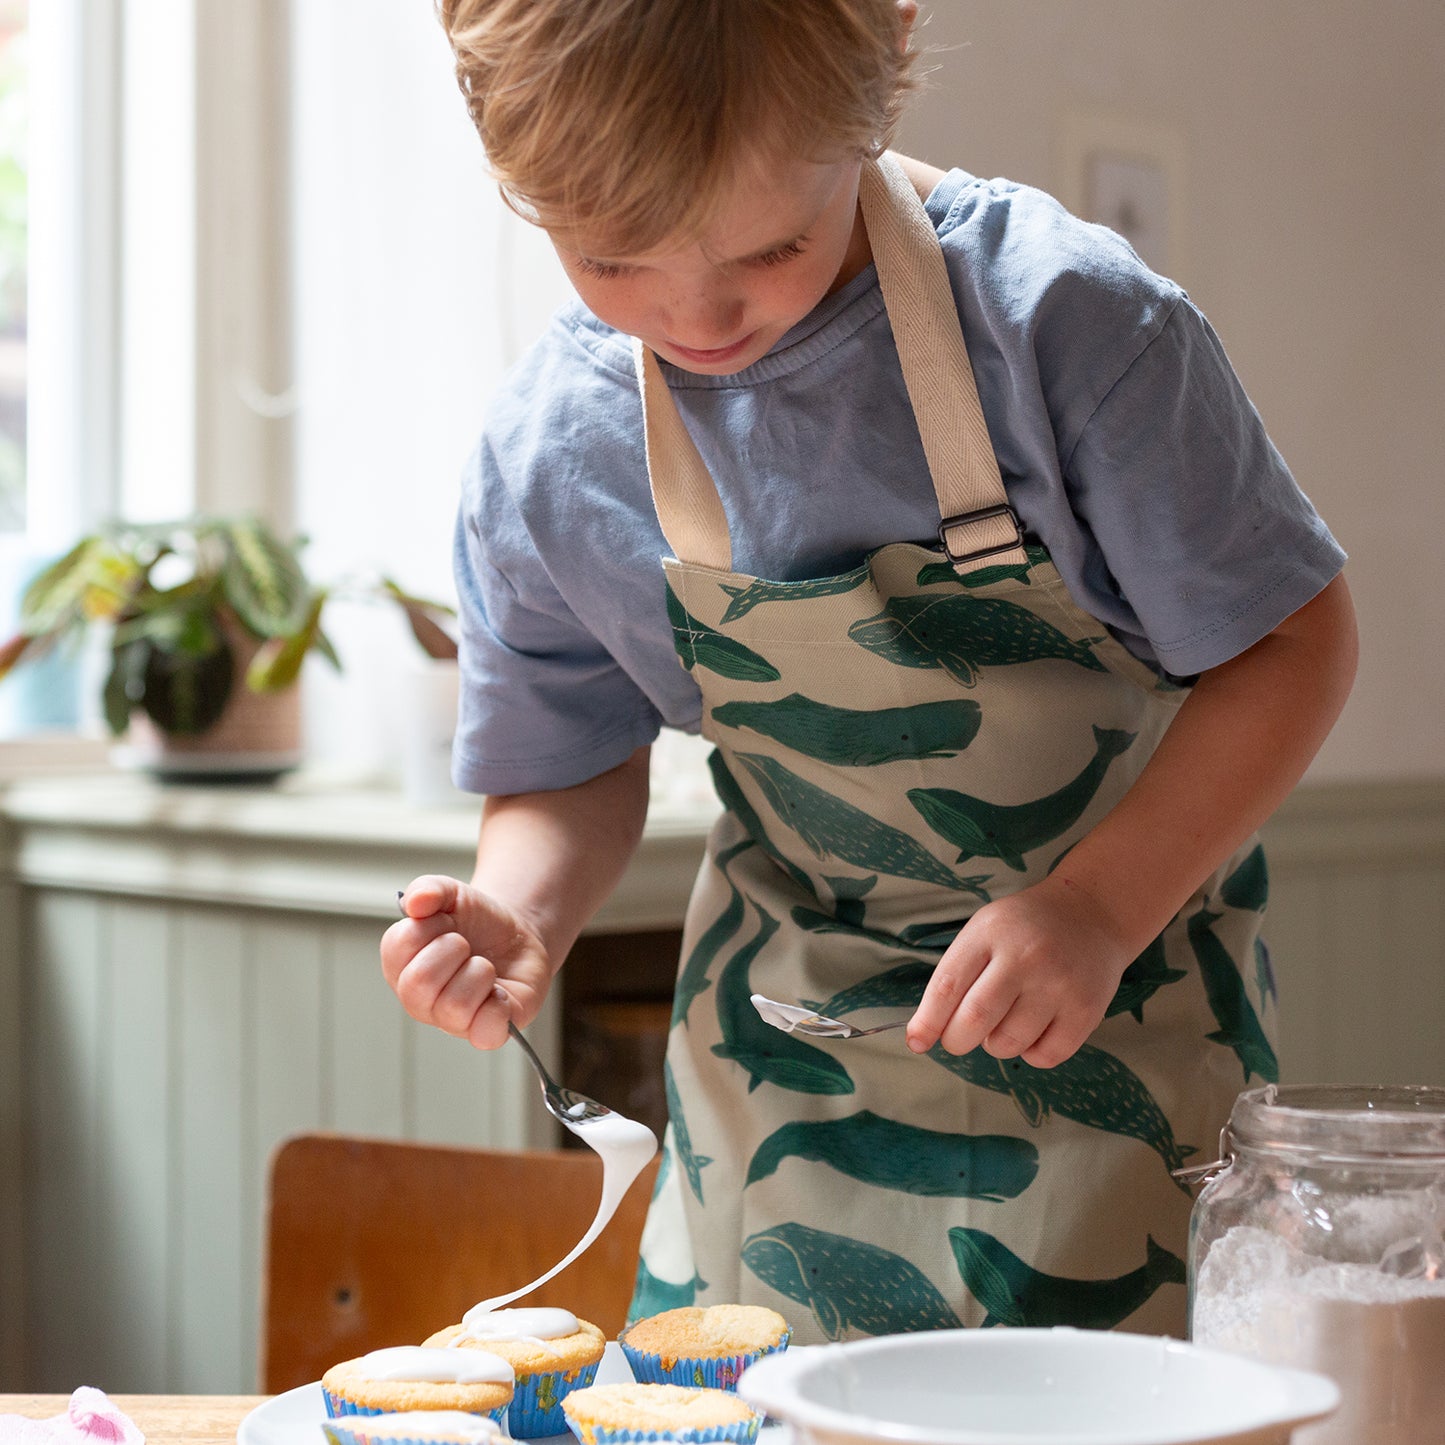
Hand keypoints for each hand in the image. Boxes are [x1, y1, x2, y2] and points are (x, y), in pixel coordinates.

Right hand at [382, 874, 552, 1048]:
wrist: (517, 933)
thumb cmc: (475, 920)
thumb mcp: (452, 893)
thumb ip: (428, 889)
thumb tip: (415, 902)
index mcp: (401, 966)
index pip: (397, 948)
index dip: (429, 927)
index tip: (446, 923)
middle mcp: (420, 1001)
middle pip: (418, 983)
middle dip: (452, 949)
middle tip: (466, 944)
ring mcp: (452, 1021)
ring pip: (453, 1007)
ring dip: (478, 972)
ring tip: (484, 966)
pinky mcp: (487, 1032)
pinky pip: (485, 1033)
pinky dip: (498, 1007)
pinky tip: (500, 991)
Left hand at [905, 874, 1134, 1067]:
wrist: (1091, 912)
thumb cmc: (1024, 928)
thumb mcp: (984, 930)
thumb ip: (955, 974)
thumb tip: (925, 1031)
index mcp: (989, 934)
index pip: (947, 986)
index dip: (927, 1022)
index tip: (917, 1042)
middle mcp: (1024, 957)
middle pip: (975, 1020)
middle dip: (957, 1040)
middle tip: (960, 1038)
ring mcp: (1058, 984)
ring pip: (1008, 1044)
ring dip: (995, 1045)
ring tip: (1005, 1022)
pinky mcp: (1086, 1010)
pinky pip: (1045, 1056)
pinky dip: (1031, 1054)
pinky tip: (1034, 1029)